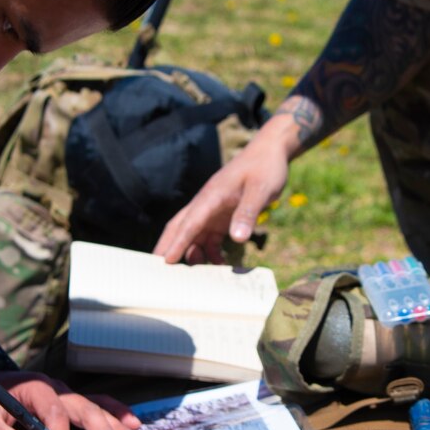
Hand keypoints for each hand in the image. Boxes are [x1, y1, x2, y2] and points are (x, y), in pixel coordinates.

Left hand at [0, 372, 143, 429]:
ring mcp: (64, 394)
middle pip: (83, 408)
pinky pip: (97, 405)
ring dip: (115, 426)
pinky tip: (133, 425)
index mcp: (32, 388)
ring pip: (94, 408)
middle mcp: (54, 388)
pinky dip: (115, 414)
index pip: (53, 413)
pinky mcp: (69, 403)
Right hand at [154, 127, 292, 262]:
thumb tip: (237, 239)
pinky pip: (210, 237)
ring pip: (194, 235)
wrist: (270, 152)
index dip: (178, 243)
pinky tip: (221, 264)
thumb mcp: (261, 190)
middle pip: (181, 228)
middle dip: (169, 248)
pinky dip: (211, 252)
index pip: (189, 223)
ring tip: (196, 277)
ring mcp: (213, 210)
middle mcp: (207, 204)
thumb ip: (247, 213)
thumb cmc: (265, 168)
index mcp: (211, 196)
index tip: (166, 260)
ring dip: (193, 254)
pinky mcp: (222, 215)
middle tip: (158, 271)